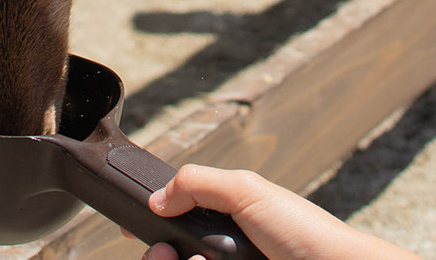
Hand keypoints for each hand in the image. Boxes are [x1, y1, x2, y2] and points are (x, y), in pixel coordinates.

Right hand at [137, 164, 421, 259]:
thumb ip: (198, 183)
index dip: (152, 226)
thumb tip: (157, 198)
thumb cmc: (301, 231)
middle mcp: (224, 248)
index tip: (134, 230)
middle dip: (160, 253)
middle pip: (171, 253)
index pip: (177, 218)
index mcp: (227, 217)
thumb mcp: (247, 191)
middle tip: (166, 254)